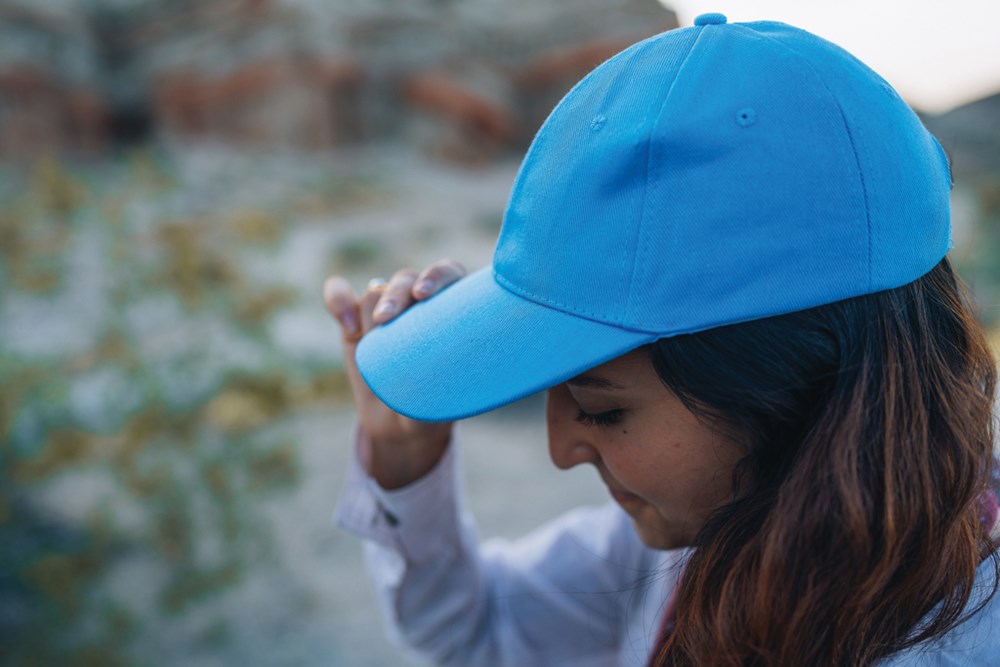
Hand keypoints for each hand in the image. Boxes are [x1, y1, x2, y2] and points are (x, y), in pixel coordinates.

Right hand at [323, 259, 466, 488]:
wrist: (399, 424)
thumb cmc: (430, 409)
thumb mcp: (438, 403)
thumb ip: (435, 390)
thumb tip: (428, 382)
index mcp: (452, 310)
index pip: (449, 274)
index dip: (437, 277)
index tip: (423, 296)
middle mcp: (419, 303)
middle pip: (407, 281)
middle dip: (396, 295)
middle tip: (386, 320)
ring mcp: (386, 311)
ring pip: (377, 292)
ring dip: (372, 310)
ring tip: (369, 339)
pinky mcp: (355, 322)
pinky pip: (339, 295)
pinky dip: (337, 300)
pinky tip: (347, 326)